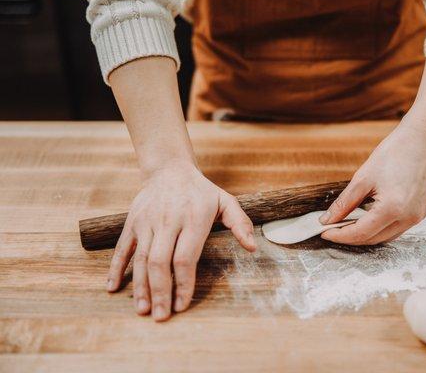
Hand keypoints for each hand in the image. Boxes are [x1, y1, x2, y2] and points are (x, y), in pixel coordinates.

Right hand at [105, 161, 255, 320]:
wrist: (169, 169)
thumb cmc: (201, 192)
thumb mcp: (226, 202)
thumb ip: (240, 223)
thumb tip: (252, 248)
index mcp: (192, 219)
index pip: (185, 258)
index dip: (183, 283)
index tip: (182, 304)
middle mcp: (167, 222)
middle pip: (160, 262)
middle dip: (160, 291)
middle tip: (162, 316)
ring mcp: (146, 222)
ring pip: (140, 259)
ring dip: (140, 286)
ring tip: (142, 310)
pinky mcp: (132, 223)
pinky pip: (122, 248)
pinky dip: (115, 269)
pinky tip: (113, 288)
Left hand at [320, 126, 425, 244]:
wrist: (420, 141)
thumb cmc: (393, 154)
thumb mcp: (362, 178)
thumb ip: (344, 203)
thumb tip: (328, 219)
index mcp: (393, 208)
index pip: (361, 233)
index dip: (340, 235)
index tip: (324, 232)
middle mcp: (407, 217)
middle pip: (372, 239)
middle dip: (350, 237)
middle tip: (331, 229)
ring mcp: (415, 217)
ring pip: (384, 238)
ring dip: (364, 235)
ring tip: (345, 226)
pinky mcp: (419, 214)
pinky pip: (395, 230)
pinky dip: (378, 229)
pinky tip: (365, 220)